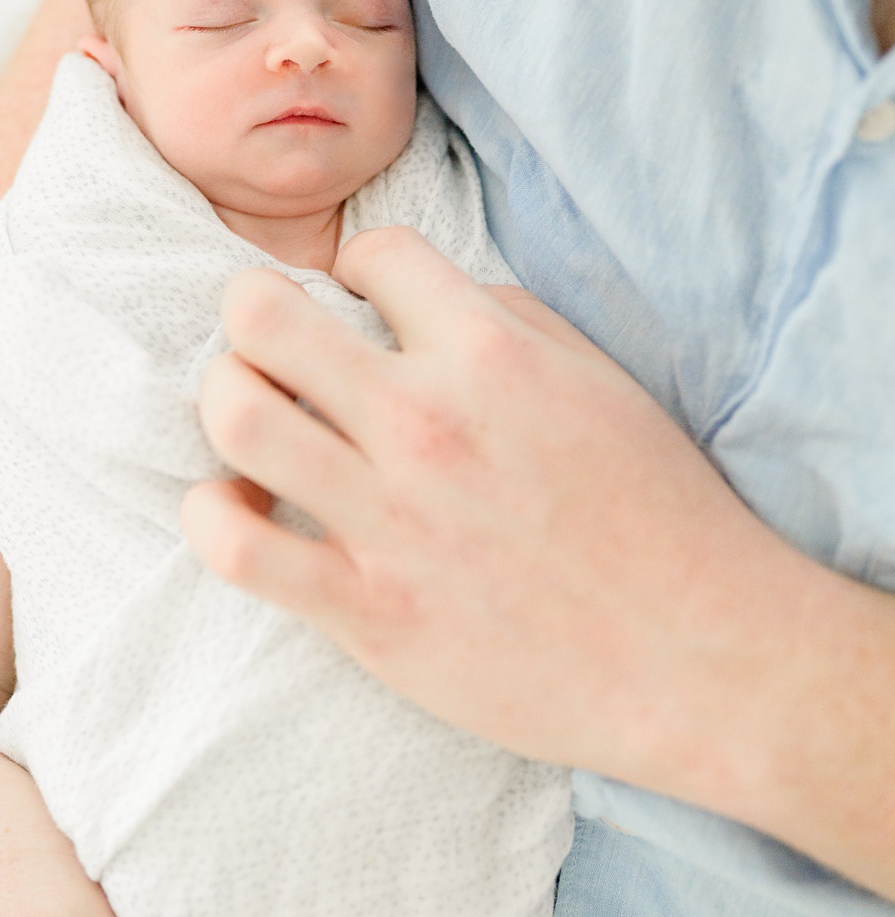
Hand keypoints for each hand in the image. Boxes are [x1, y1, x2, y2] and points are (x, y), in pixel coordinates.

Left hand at [181, 226, 807, 791]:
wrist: (704, 661)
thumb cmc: (656, 515)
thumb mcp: (599, 381)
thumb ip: (502, 319)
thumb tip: (406, 291)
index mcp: (490, 355)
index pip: (369, 255)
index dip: (355, 275)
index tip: (359, 313)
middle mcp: (427, 423)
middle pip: (262, 316)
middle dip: (250, 315)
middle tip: (270, 351)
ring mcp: (389, 517)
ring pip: (235, 415)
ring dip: (223, 404)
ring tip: (250, 425)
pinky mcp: (365, 609)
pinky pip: (233, 546)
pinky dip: (210, 515)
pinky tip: (235, 509)